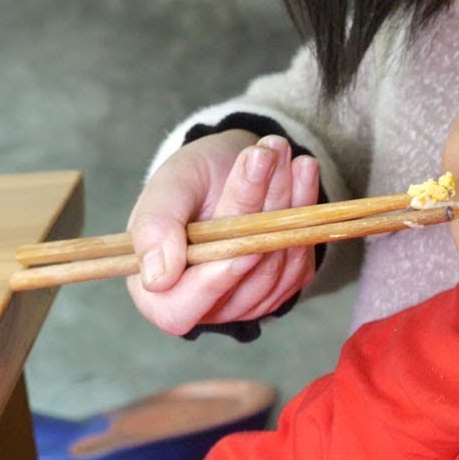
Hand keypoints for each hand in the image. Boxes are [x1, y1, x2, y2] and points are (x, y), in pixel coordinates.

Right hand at [126, 131, 320, 335]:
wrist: (228, 172)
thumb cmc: (188, 185)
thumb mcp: (166, 189)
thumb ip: (154, 228)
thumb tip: (156, 279)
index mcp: (158, 293)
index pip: (180, 310)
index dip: (211, 282)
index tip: (239, 240)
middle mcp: (206, 305)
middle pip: (241, 276)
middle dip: (255, 207)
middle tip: (262, 154)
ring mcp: (249, 301)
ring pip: (277, 263)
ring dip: (284, 200)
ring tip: (278, 150)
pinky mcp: (285, 286)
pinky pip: (301, 256)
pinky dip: (305, 208)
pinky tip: (301, 171)